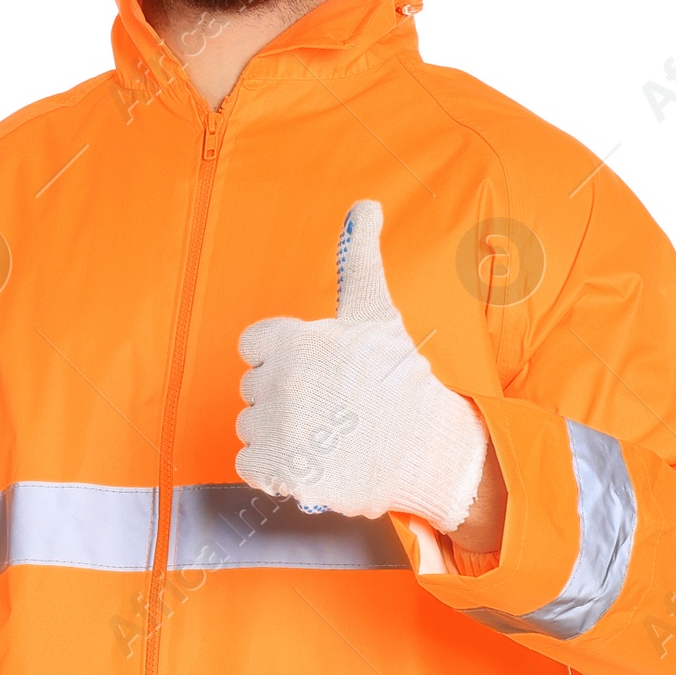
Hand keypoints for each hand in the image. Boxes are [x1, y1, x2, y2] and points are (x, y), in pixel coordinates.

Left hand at [235, 200, 489, 534]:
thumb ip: (359, 258)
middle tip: (329, 407)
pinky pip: (249, 465)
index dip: (279, 358)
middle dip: (282, 397)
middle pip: (252, 389)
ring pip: (249, 427)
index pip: (252, 346)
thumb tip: (365, 204)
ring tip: (322, 435)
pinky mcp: (280, 471)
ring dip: (277, 435)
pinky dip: (273, 469)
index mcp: (292, 340)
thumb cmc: (400, 378)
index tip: (314, 371)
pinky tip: (310, 459)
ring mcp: (279, 429)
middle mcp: (279, 382)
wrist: (426, 448)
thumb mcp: (375, 312)